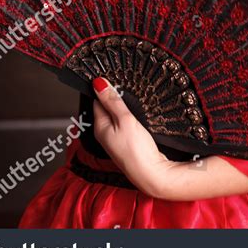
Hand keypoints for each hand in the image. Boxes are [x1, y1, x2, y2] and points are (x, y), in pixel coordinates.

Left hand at [92, 76, 170, 196]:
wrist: (151, 174)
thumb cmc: (137, 149)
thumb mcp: (124, 120)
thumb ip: (112, 101)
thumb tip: (98, 83)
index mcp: (99, 126)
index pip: (96, 100)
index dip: (103, 86)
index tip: (110, 74)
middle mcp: (104, 133)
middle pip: (105, 107)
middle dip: (112, 94)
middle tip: (121, 80)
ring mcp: (115, 138)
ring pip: (115, 115)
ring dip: (121, 105)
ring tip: (128, 93)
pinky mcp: (126, 142)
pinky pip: (122, 123)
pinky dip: (127, 114)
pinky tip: (134, 111)